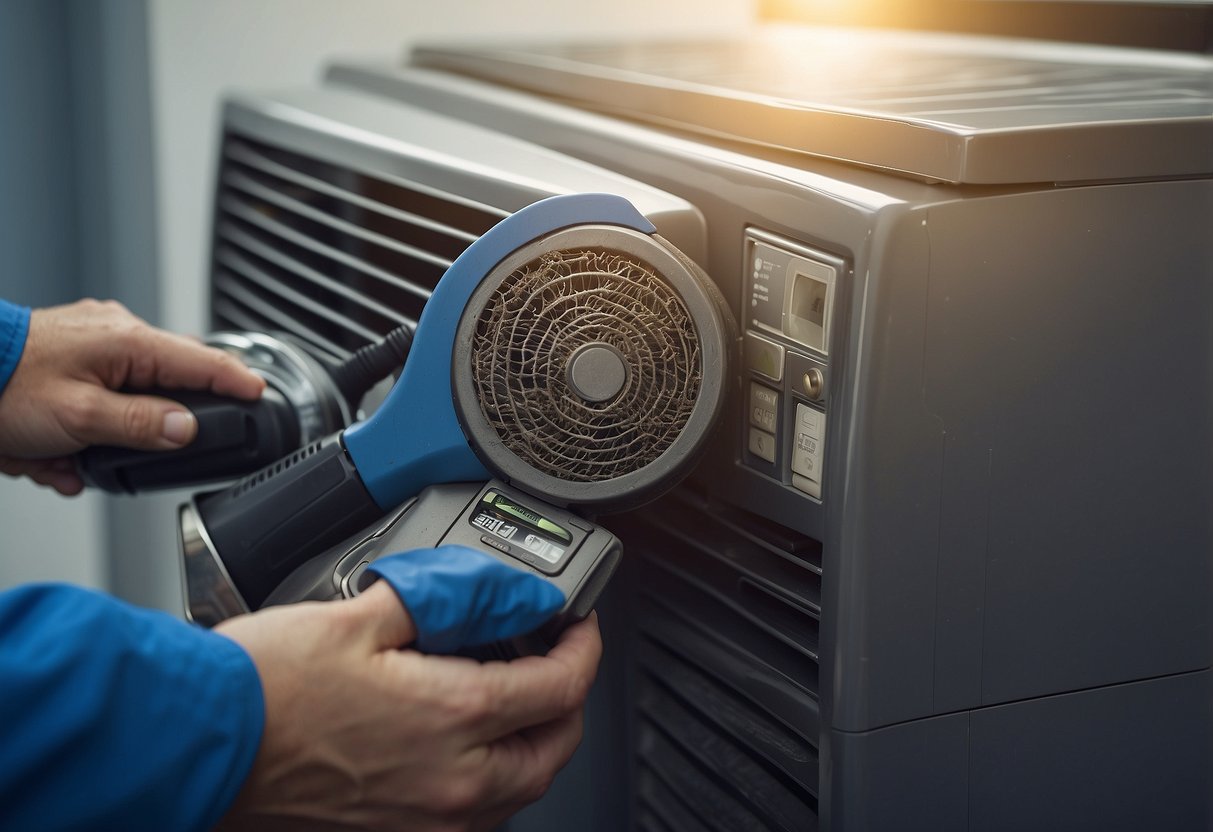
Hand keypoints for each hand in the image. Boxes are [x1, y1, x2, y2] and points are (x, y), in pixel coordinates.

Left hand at [0, 299, 263, 493]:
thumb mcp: (81, 417)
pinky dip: (83, 430)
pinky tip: (55, 451)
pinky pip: (99, 400)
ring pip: (129, 399)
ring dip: (106, 436)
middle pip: (167, 383)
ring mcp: (93, 344)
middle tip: (134, 453)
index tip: (262, 395)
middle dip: (151, 426)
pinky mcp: (72, 358)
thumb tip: (187, 430)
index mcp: (129, 341)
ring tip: (67, 458)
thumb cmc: (5, 385)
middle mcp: (116, 334)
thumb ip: (143, 424)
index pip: (204, 361)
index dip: (239, 381)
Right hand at [215, 582, 601, 831]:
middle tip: (556, 658)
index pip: (562, 688)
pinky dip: (492, 779)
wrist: (196, 745)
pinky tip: (466, 745)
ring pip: (520, 790)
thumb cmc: (264, 685)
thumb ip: (451, 599)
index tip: (579, 626)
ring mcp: (425, 821)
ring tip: (516, 697)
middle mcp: (452, 783)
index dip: (584, 648)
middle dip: (569, 700)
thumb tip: (511, 595)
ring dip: (534, 742)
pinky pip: (475, 816)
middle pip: (555, 747)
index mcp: (453, 717)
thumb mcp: (364, 612)